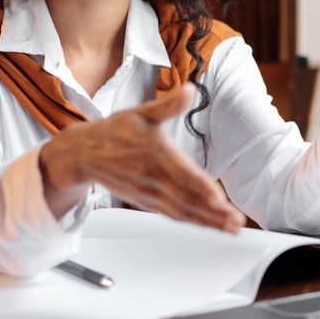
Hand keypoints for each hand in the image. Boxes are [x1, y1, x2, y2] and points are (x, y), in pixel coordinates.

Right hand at [39, 84, 244, 232]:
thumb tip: (190, 90)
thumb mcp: (142, 112)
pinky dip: (192, 222)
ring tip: (230, 229)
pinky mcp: (147, 202)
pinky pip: (173, 215)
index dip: (202, 188)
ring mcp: (150, 194)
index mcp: (157, 155)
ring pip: (183, 212)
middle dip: (214, 213)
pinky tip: (209, 226)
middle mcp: (154, 179)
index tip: (219, 200)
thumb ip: (169, 105)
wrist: (83, 154)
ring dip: (208, 222)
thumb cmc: (114, 132)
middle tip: (235, 223)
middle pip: (188, 200)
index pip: (184, 175)